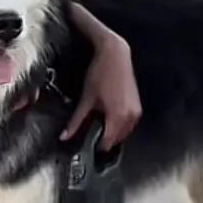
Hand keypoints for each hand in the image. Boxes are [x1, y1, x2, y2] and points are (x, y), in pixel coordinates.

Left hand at [61, 29, 140, 149]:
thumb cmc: (100, 74)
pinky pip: (129, 124)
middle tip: (91, 135)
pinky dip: (120, 125)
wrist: (115, 55)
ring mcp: (136, 112)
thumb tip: (64, 136)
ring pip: (124, 133)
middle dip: (105, 140)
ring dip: (113, 133)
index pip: (108, 143)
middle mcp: (130, 117)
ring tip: (99, 126)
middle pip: (117, 139)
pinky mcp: (138, 106)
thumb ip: (76, 121)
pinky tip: (109, 118)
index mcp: (117, 117)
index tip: (88, 146)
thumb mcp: (86, 100)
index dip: (97, 146)